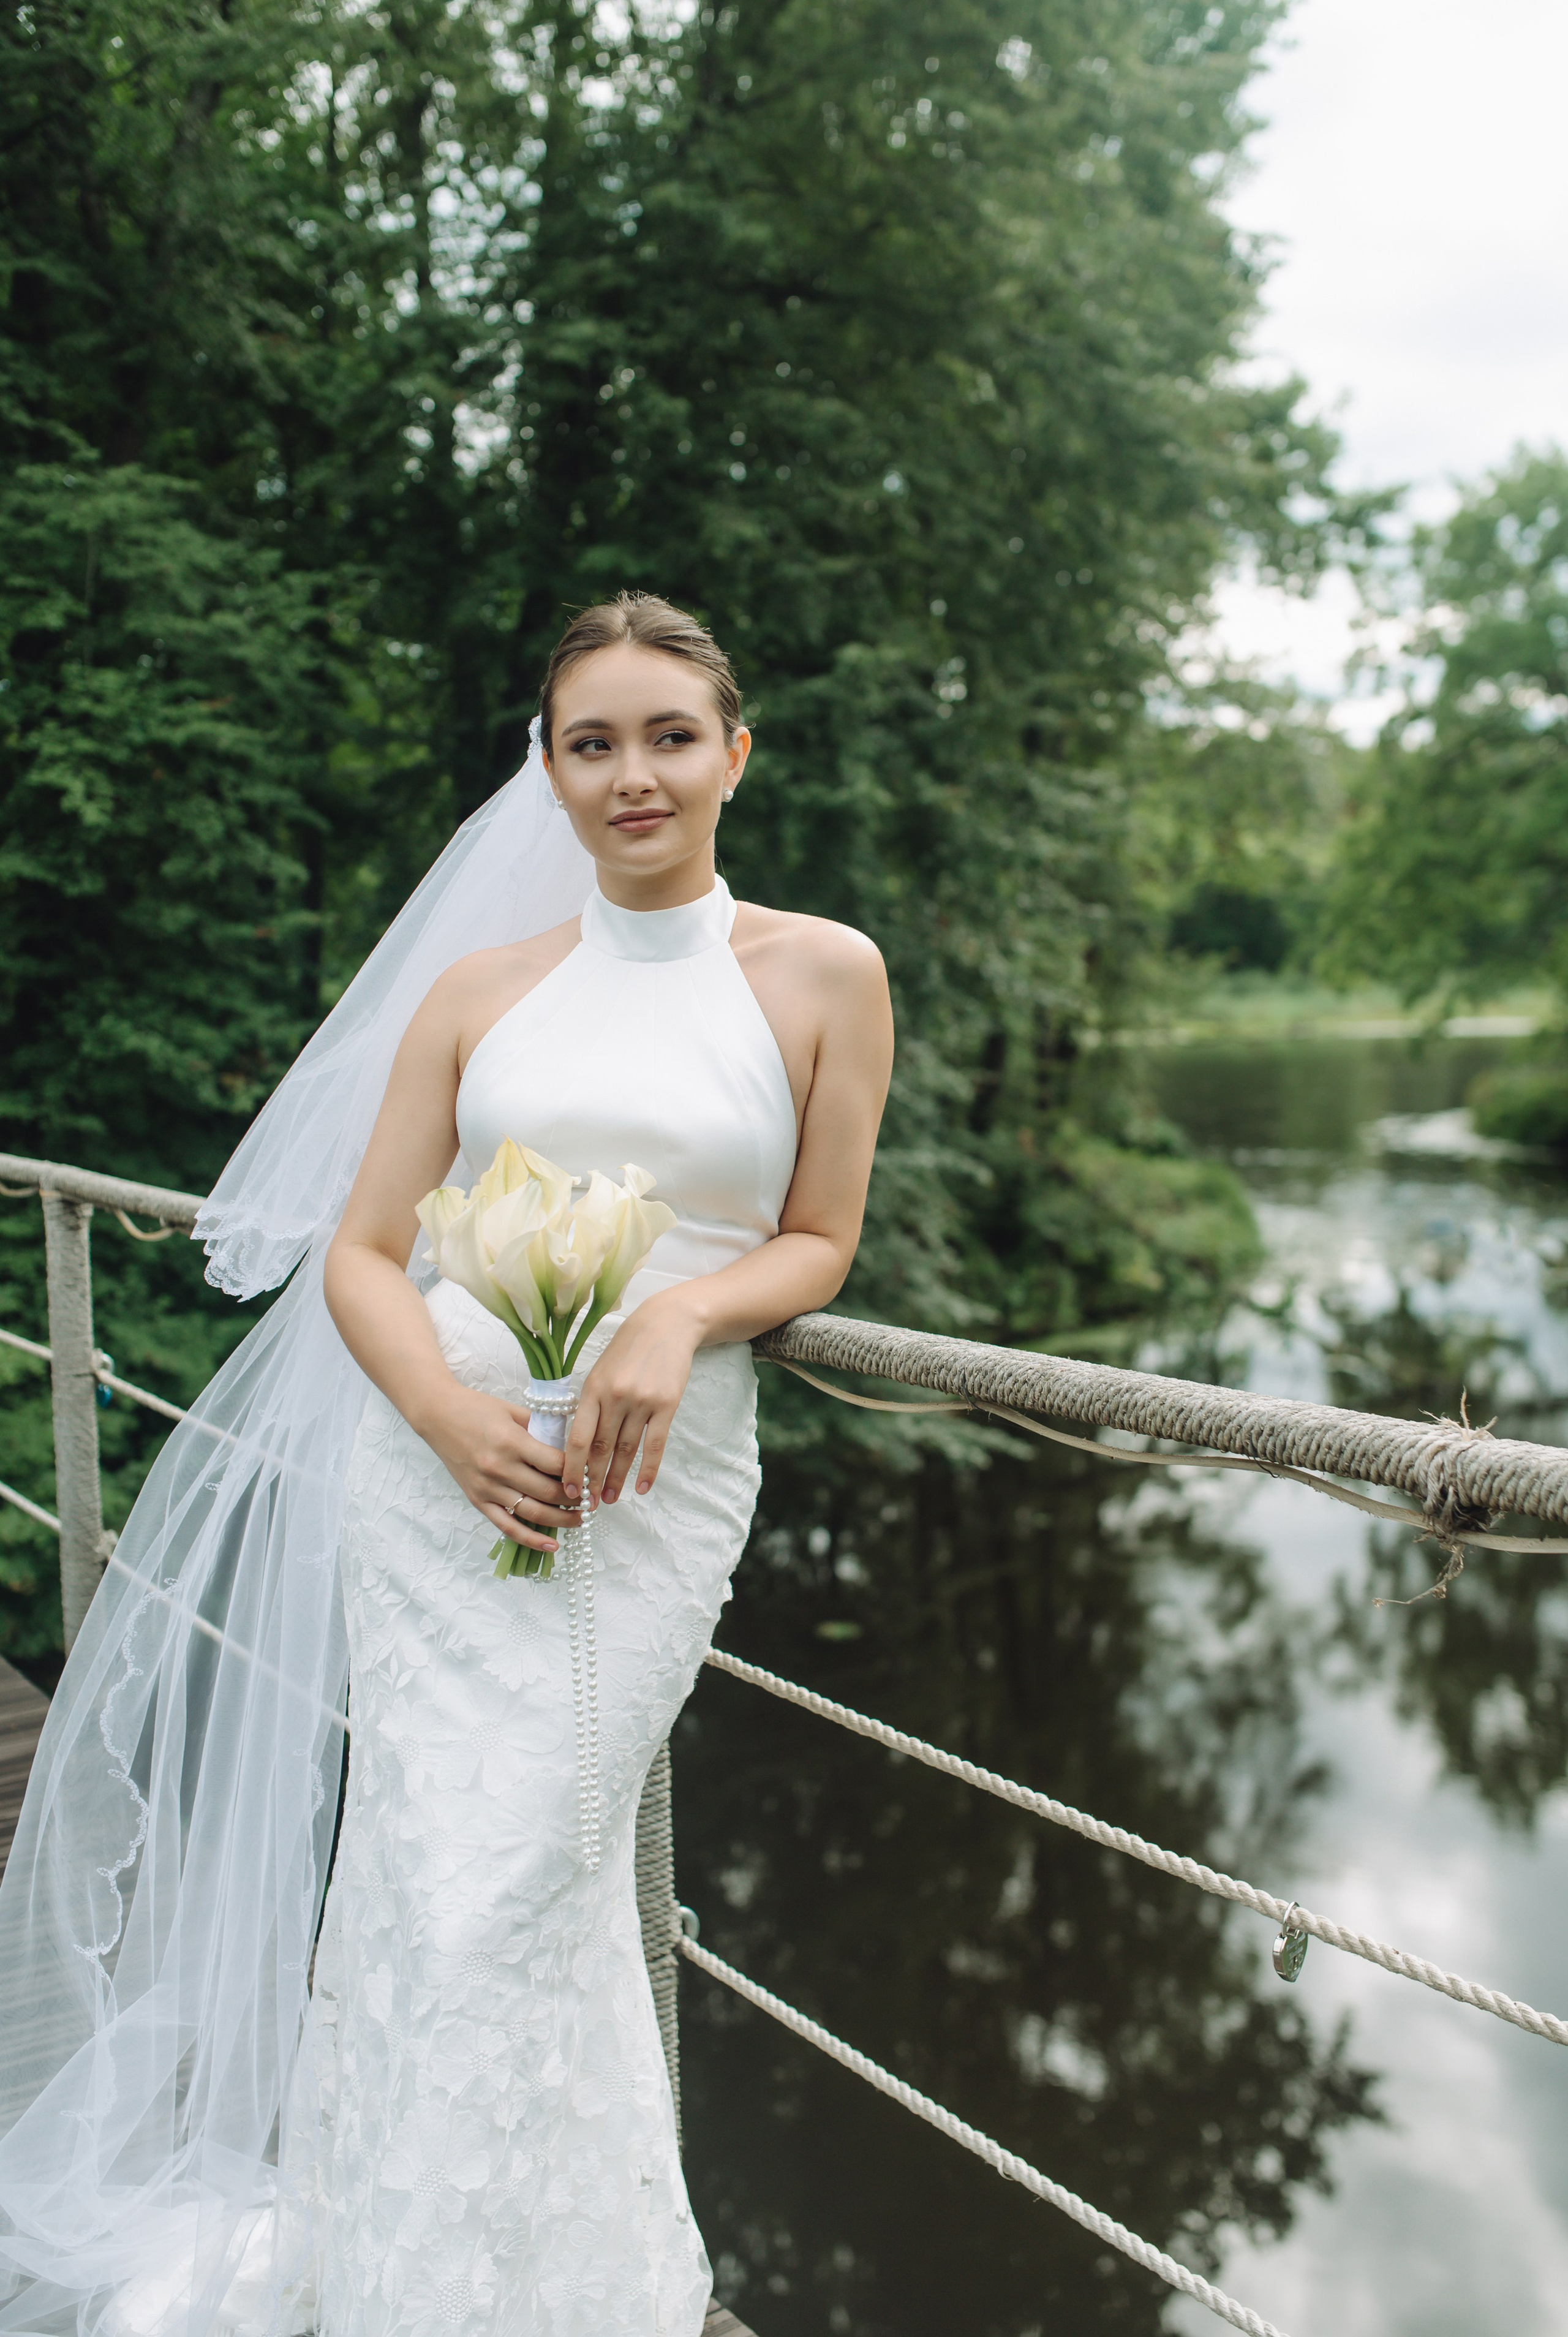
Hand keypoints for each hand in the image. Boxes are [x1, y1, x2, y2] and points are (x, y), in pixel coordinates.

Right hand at [419, 1383, 584, 1555]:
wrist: (437, 1416)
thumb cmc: (476, 1408)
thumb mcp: (513, 1410)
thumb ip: (541, 1427)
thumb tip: (570, 1444)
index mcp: (512, 1442)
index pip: (556, 1464)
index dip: (578, 1471)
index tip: (592, 1472)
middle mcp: (500, 1468)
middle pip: (549, 1491)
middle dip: (576, 1498)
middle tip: (591, 1498)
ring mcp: (488, 1488)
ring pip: (533, 1513)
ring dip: (562, 1520)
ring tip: (581, 1519)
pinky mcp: (478, 1500)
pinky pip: (507, 1527)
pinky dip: (531, 1540)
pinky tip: (552, 1546)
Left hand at [563, 1294, 700, 1508]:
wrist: (666, 1325)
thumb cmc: (628, 1349)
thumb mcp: (599, 1371)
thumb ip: (590, 1404)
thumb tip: (578, 1444)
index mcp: (592, 1389)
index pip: (577, 1438)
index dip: (571, 1468)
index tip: (568, 1489)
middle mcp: (615, 1397)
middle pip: (601, 1449)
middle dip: (593, 1480)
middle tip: (588, 1504)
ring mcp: (641, 1402)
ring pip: (626, 1450)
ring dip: (618, 1478)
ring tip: (611, 1499)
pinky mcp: (666, 1405)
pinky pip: (655, 1444)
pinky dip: (648, 1469)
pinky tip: (641, 1487)